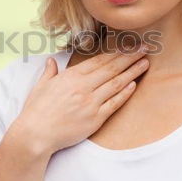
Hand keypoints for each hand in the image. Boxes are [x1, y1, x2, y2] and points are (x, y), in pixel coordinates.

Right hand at [12, 47, 149, 154]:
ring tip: (145, 63)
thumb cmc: (36, 110)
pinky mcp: (95, 118)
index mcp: (71, 76)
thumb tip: (51, 61)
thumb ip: (50, 72)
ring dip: (132, 72)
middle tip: (145, 48)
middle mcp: (83, 87)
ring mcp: (90, 102)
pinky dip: (125, 93)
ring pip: (116, 83)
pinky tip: (133, 85)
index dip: (116, 52)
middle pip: (111, 68)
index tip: (128, 46)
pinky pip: (114, 103)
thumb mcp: (40, 86)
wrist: (36, 134)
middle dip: (130, 57)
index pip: (99, 61)